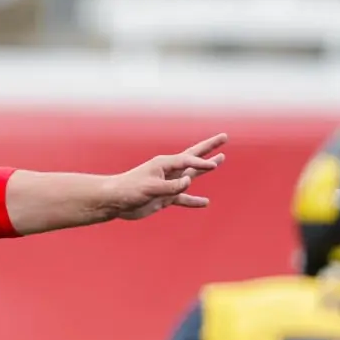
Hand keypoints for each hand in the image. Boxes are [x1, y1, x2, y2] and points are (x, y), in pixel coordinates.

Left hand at [108, 133, 227, 220]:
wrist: (114, 202)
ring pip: (192, 176)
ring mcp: (168, 184)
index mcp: (164, 164)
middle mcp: (168, 171)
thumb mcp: (151, 188)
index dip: (202, 162)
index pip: (188, 160)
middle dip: (209, 147)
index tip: (214, 165)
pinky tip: (205, 203)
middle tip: (224, 136)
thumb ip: (171, 186)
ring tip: (220, 160)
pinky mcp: (165, 197)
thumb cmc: (129, 190)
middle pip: (193, 157)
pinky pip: (183, 198)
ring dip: (205, 169)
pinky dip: (193, 200)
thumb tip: (189, 182)